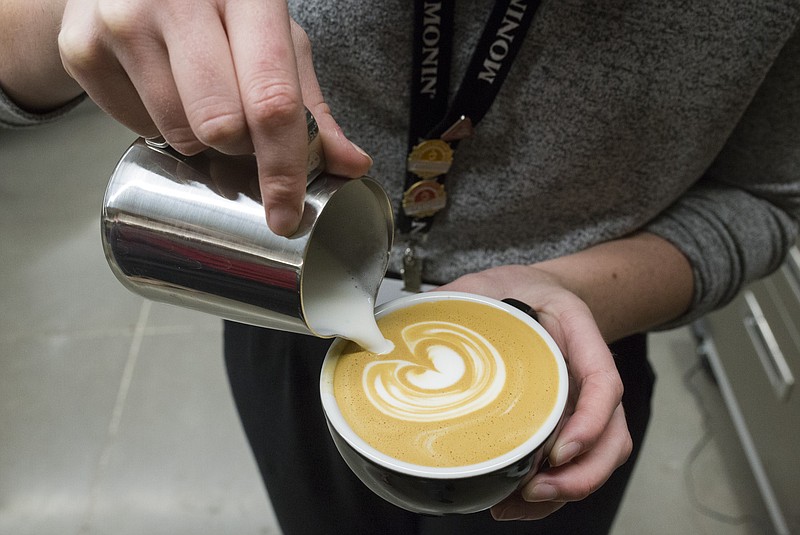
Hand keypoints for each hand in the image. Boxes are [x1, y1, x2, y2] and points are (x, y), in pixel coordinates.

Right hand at [58, 0, 371, 234]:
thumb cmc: (216, 7)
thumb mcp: (274, 40)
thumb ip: (310, 104)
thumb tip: (350, 165)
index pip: (272, 99)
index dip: (283, 166)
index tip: (286, 213)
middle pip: (221, 126)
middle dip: (239, 145)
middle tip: (238, 123)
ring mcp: (122, 21)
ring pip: (178, 134)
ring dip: (199, 139)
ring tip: (198, 97)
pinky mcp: (82, 48)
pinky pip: (137, 128)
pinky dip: (158, 126)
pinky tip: (161, 87)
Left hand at [436, 265, 632, 519]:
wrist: (530, 290)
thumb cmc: (511, 288)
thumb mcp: (484, 284)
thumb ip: (454, 303)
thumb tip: (401, 334)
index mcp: (578, 332)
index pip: (602, 381)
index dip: (588, 421)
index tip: (559, 449)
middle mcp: (588, 372)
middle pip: (612, 434)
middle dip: (581, 474)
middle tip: (535, 489)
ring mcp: (581, 400)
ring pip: (600, 455)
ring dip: (567, 489)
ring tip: (519, 503)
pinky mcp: (565, 420)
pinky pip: (575, 462)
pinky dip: (554, 489)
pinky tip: (517, 501)